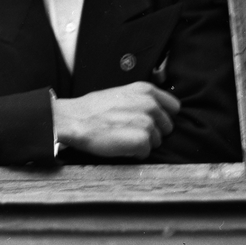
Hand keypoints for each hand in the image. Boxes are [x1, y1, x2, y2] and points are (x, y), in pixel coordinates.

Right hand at [53, 82, 180, 158]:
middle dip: (152, 132)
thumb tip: (153, 111)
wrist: (72, 120)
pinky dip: (134, 153)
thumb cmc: (91, 110)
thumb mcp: (119, 94)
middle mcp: (150, 104)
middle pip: (166, 127)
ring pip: (156, 141)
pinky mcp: (142, 140)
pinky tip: (119, 146)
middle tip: (129, 131)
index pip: (173, 107)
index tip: (148, 122)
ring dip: (142, 143)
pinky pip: (146, 152)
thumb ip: (140, 100)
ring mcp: (147, 122)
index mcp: (145, 90)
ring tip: (121, 137)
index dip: (161, 117)